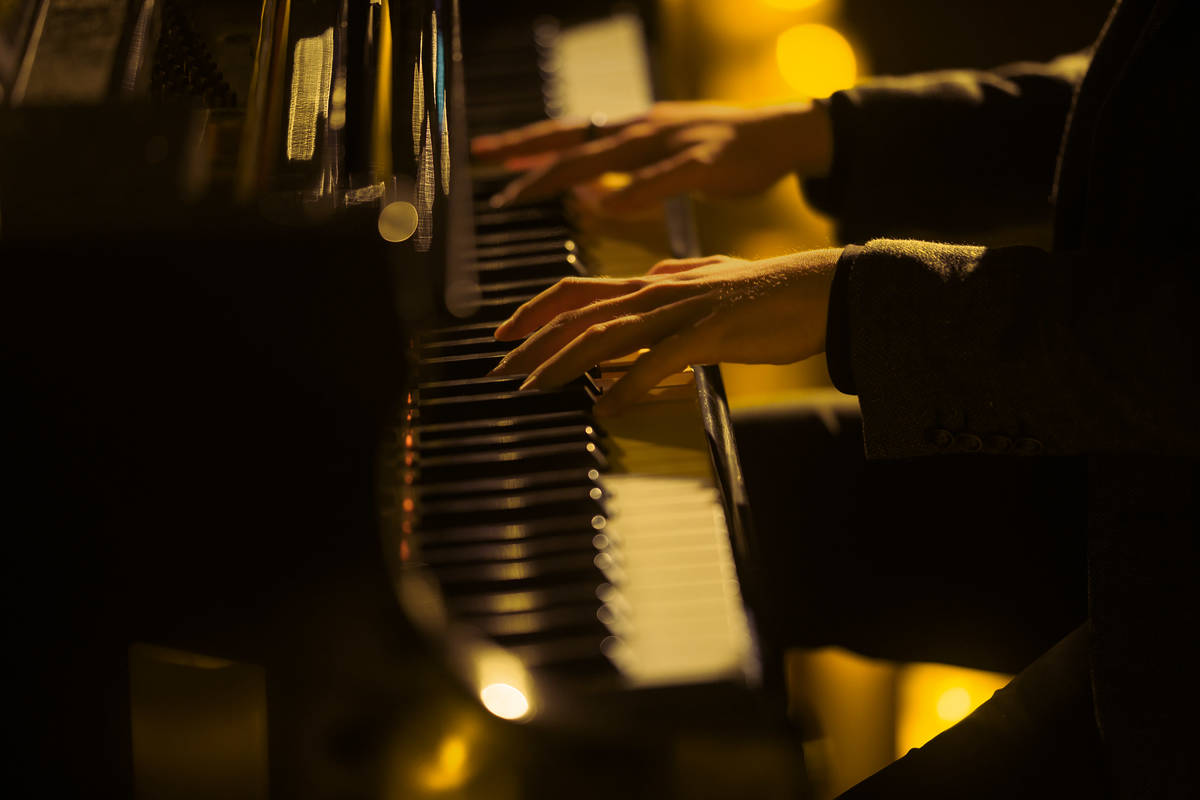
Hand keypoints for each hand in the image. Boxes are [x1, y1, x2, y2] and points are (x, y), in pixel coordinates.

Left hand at [471, 101, 833, 213]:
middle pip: (572, 141)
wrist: (782, 134)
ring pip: (605, 156)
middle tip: (480, 162)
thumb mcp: (663, 159)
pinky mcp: (705, 161)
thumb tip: (584, 197)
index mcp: (632, 131)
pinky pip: (665, 178)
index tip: (481, 153)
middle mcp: (643, 129)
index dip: (524, 143)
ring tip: (521, 191)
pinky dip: (634, 191)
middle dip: (523, 153)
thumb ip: (622, 177)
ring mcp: (672, 142)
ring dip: (560, 174)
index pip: (566, 134)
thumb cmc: (721, 152)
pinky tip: (607, 206)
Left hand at [490, 249, 842, 414]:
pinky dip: (626, 386)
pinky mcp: (710, 333)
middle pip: (580, 312)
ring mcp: (683, 310)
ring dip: (564, 363)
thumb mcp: (715, 276)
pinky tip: (602, 408)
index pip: (579, 291)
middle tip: (499, 371)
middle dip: (532, 342)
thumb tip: (653, 274)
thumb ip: (680, 275)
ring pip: (607, 334)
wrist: (823, 288)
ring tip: (533, 388)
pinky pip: (658, 362)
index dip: (535, 310)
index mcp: (655, 282)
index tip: (503, 334)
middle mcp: (659, 291)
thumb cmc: (770, 290)